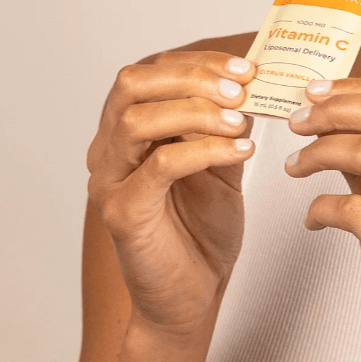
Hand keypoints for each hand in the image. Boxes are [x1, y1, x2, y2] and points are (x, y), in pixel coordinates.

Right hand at [86, 50, 256, 337]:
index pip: (150, 72)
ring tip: (241, 120)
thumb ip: (227, 124)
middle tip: (241, 87)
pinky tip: (240, 151)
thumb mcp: (221, 164)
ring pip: (136, 121)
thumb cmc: (200, 231)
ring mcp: (109, 182)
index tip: (245, 67)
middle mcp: (108, 151)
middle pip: (132, 85)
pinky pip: (159, 167)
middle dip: (191, 77)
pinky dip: (203, 151)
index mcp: (127, 132)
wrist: (190, 297)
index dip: (198, 63)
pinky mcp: (123, 214)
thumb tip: (252, 83)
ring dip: (196, 111)